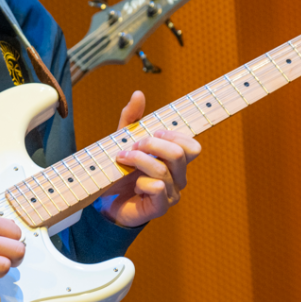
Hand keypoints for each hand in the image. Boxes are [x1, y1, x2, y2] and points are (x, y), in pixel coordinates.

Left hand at [99, 91, 200, 227]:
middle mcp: (178, 177)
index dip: (175, 135)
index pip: (192, 146)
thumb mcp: (123, 141)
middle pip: (180, 154)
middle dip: (153, 144)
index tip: (154, 131)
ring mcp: (171, 194)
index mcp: (175, 161)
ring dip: (139, 160)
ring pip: (164, 170)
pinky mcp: (160, 208)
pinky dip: (142, 183)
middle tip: (133, 145)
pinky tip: (133, 184)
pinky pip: (158, 189)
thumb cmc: (121, 172)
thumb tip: (139, 93)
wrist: (108, 202)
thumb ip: (132, 119)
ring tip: (122, 159)